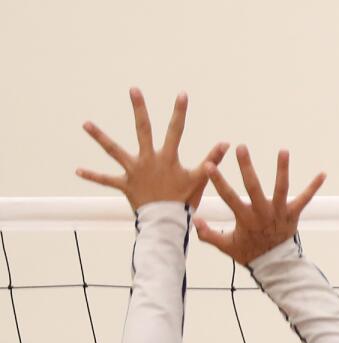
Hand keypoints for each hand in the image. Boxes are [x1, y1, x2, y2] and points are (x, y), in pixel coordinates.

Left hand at [77, 88, 227, 211]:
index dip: (180, 112)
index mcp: (167, 157)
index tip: (181, 94)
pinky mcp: (125, 184)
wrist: (166, 222)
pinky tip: (77, 170)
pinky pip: (106, 180)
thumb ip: (212, 160)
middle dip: (139, 108)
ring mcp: (134, 171)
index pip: (176, 130)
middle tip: (134, 90)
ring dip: (100, 136)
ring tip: (85, 124)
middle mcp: (148, 159)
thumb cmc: (184, 202)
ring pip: (114, 150)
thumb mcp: (200, 180)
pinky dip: (93, 175)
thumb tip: (226, 144)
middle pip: (142, 129)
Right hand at [195, 145, 325, 265]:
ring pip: (282, 188)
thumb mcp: (226, 246)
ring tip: (283, 151)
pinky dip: (314, 187)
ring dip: (283, 169)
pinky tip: (323, 174)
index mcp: (245, 219)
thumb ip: (208, 234)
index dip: (218, 181)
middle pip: (254, 187)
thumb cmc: (249, 253)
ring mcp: (279, 213)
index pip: (229, 197)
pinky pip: (305, 199)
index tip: (209, 165)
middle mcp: (263, 213)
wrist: (275, 266)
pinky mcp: (293, 214)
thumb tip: (193, 219)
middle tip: (242, 147)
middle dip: (247, 167)